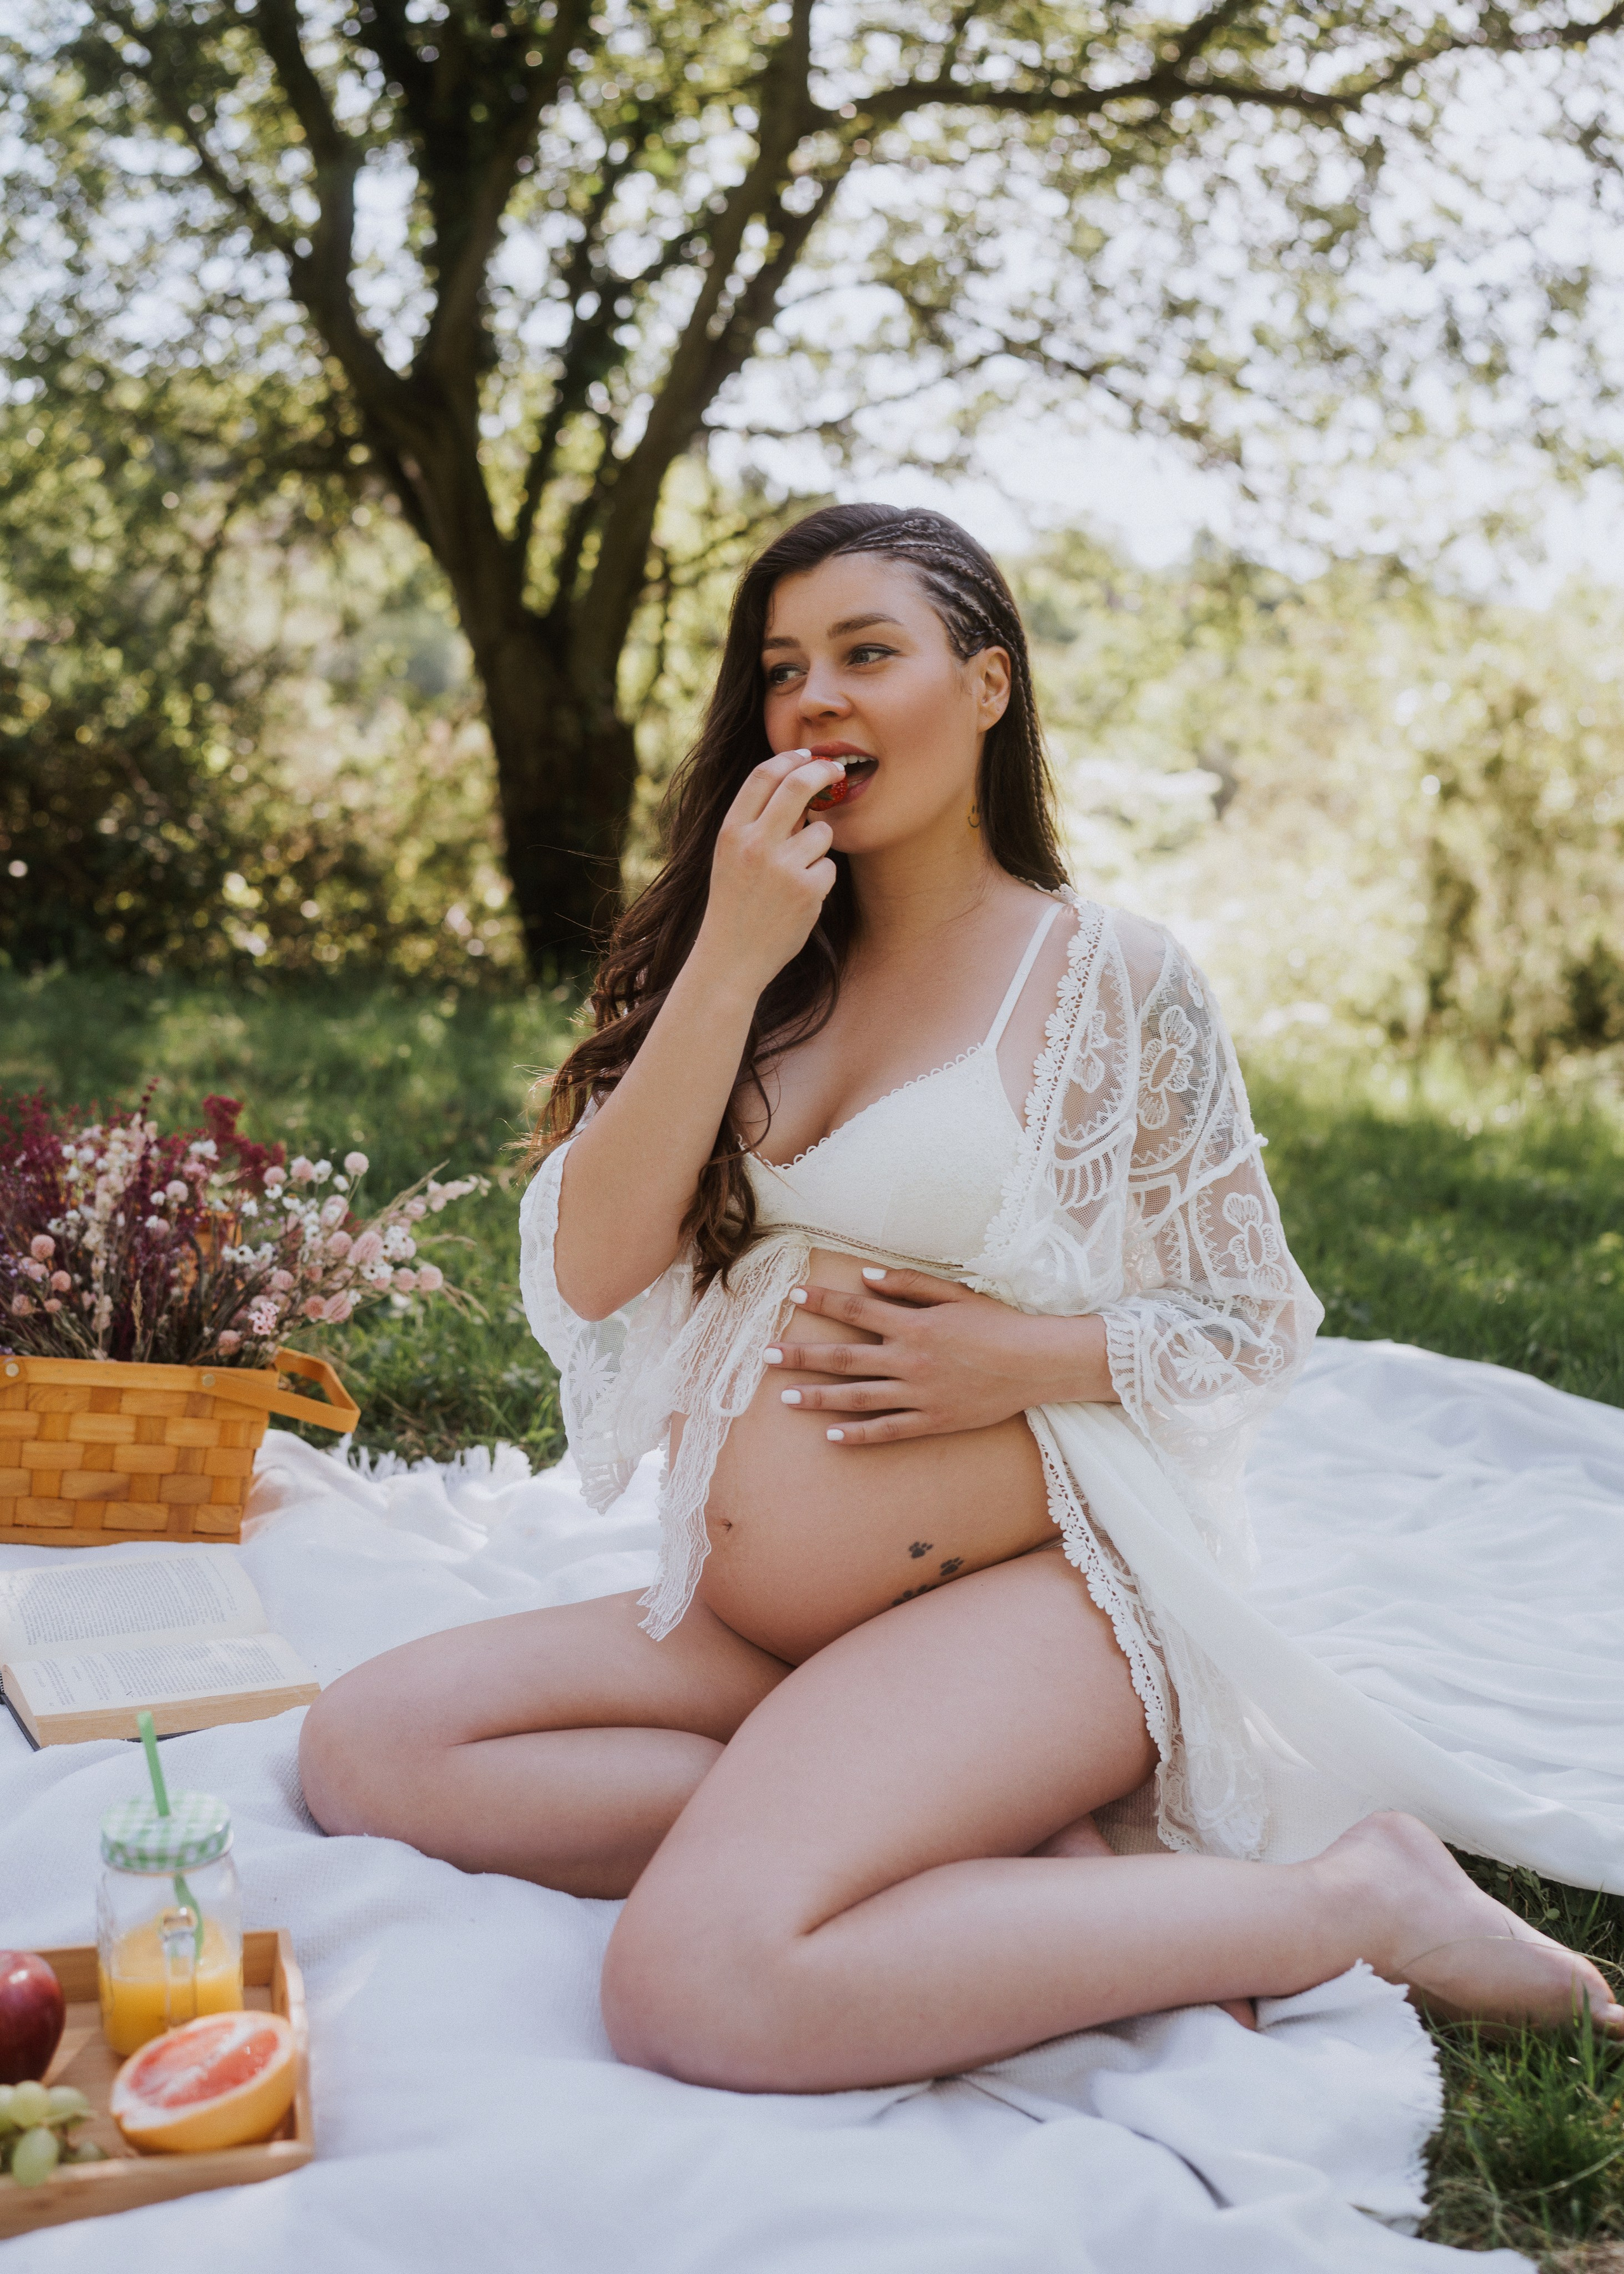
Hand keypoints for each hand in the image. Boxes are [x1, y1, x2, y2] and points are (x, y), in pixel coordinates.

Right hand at [693, 749, 845, 992]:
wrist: (731, 957)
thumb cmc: (734, 903)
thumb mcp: (731, 856)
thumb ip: (758, 822)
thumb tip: (799, 785)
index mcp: (732, 832)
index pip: (763, 775)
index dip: (790, 758)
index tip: (807, 756)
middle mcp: (755, 844)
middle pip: (799, 785)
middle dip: (823, 772)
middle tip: (837, 771)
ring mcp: (783, 867)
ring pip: (822, 832)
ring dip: (818, 846)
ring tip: (795, 874)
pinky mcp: (808, 891)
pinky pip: (829, 866)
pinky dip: (820, 878)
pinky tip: (799, 898)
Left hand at [764, 1267, 1115, 1444]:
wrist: (1037, 1364)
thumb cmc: (997, 1323)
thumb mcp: (955, 1293)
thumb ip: (908, 1284)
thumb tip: (864, 1276)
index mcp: (914, 1325)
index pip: (856, 1311)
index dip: (822, 1302)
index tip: (791, 1296)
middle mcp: (910, 1361)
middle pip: (845, 1358)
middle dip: (802, 1356)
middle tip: (766, 1355)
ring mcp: (920, 1395)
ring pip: (857, 1398)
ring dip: (818, 1397)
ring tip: (784, 1397)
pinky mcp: (933, 1421)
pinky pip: (888, 1430)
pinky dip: (858, 1434)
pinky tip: (830, 1435)